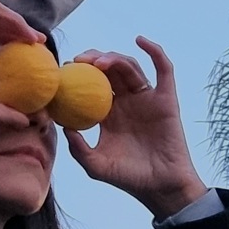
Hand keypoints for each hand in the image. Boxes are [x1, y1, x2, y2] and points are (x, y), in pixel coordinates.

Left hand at [64, 36, 207, 218]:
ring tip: (98, 63)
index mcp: (108, 112)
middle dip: (92, 59)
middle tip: (77, 62)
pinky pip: (163, 69)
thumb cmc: (128, 178)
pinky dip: (154, 51)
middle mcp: (126, 101)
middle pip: (109, 69)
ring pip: (129, 66)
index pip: (91, 84)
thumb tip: (61, 125)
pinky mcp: (166, 98)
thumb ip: (78, 148)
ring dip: (113, 58)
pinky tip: (140, 40)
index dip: (78, 73)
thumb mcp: (95, 165)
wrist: (160, 188)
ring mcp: (146, 98)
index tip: (63, 70)